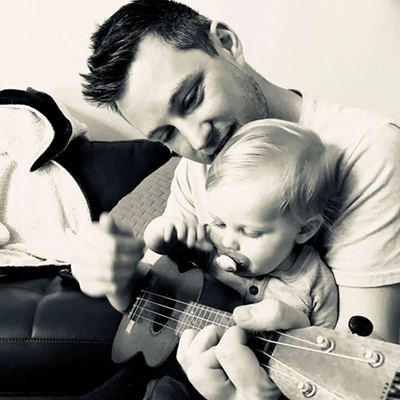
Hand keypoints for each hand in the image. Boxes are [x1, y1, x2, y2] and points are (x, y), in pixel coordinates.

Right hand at [70, 212, 146, 312]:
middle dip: (131, 259)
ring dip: (128, 271)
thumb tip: (106, 218)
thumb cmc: (117, 243)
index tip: (142, 245)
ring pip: (108, 275)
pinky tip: (126, 276)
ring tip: (134, 265)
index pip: (111, 243)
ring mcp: (78, 270)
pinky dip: (120, 283)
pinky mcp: (84, 285)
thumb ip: (113, 226)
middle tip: (140, 256)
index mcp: (86, 234)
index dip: (130, 245)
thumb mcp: (119, 231)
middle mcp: (77, 252)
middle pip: (110, 260)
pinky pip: (105, 288)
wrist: (111, 262)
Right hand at [144, 217, 212, 253]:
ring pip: (181, 224)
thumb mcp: (192, 239)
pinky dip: (168, 233)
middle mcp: (187, 223)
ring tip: (181, 238)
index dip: (201, 234)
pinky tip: (168, 240)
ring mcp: (177, 222)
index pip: (200, 228)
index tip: (200, 242)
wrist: (168, 226)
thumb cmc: (183, 233)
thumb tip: (212, 249)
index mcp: (194, 226)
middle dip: (192, 236)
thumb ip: (201, 244)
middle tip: (190, 245)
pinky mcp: (168, 224)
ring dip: (182, 231)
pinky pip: (168, 227)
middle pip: (191, 227)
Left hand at [177, 298, 309, 399]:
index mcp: (259, 390)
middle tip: (235, 338)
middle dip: (216, 343)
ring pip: (191, 369)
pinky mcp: (208, 386)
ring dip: (204, 346)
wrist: (298, 361)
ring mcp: (220, 396)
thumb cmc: (296, 346)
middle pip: (201, 369)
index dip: (237, 333)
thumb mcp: (295, 325)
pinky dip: (193, 345)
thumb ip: (274, 315)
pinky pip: (185, 362)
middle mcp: (236, 399)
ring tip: (224, 342)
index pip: (228, 353)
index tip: (251, 334)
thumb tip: (240, 316)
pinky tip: (211, 343)